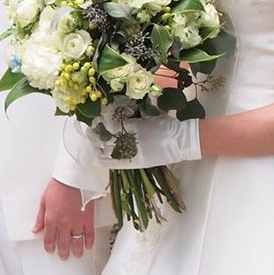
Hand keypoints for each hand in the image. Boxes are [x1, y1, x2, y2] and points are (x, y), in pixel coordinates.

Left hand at [33, 178, 94, 259]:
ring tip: (77, 254)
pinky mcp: (88, 219)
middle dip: (63, 252)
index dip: (49, 247)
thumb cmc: (58, 186)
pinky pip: (89, 234)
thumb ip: (40, 218)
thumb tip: (36, 229)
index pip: (49, 239)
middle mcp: (64, 224)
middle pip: (64, 243)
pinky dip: (89, 241)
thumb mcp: (44, 201)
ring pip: (77, 241)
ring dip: (77, 250)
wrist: (73, 178)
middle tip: (64, 256)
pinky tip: (88, 246)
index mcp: (52, 220)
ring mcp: (77, 222)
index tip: (50, 250)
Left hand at [87, 116, 201, 169]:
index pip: (110, 124)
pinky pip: (112, 163)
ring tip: (93, 139)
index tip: (97, 117)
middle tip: (91, 128)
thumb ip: (133, 114)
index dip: (101, 120)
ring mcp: (132, 153)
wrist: (182, 141)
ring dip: (96, 144)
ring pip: (105, 150)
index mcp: (135, 126)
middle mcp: (131, 140)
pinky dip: (102, 158)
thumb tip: (116, 111)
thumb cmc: (167, 124)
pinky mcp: (134, 163)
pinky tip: (98, 154)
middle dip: (95, 132)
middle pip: (104, 137)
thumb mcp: (149, 114)